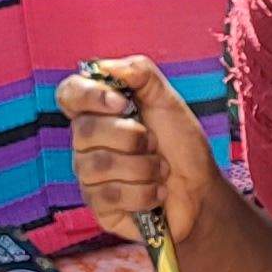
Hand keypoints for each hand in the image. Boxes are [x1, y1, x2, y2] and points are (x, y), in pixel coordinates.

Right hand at [58, 57, 218, 242]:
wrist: (202, 190)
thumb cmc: (181, 145)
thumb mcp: (168, 101)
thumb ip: (141, 73)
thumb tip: (107, 66)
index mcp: (99, 113)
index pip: (69, 94)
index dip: (88, 95)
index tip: (122, 103)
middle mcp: (87, 143)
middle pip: (84, 131)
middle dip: (132, 137)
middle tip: (154, 143)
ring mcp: (89, 176)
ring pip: (98, 166)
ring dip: (143, 167)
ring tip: (159, 170)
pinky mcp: (99, 206)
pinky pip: (110, 195)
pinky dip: (144, 192)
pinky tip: (157, 192)